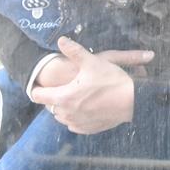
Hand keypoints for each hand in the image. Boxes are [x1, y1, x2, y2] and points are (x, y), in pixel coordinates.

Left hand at [30, 36, 153, 134]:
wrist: (131, 101)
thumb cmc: (111, 81)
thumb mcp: (93, 62)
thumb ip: (75, 51)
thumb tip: (61, 40)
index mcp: (63, 97)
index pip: (38, 95)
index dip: (37, 88)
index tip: (40, 83)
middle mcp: (66, 113)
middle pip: (50, 106)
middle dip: (54, 97)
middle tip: (65, 86)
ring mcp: (76, 123)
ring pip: (61, 117)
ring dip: (64, 108)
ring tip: (75, 97)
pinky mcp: (87, 129)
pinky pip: (74, 125)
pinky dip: (75, 117)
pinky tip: (85, 108)